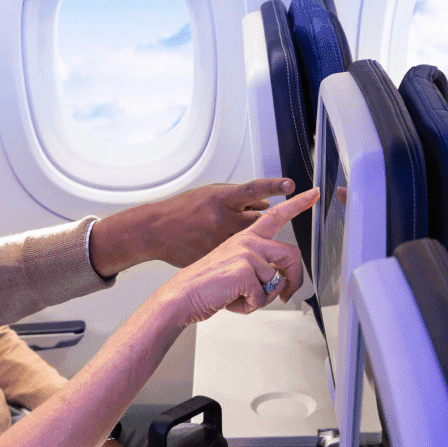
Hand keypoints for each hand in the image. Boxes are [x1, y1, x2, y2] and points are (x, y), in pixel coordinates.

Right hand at [149, 178, 295, 266]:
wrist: (156, 231)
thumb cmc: (181, 210)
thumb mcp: (210, 192)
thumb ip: (239, 197)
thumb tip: (265, 204)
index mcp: (221, 199)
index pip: (253, 190)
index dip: (273, 186)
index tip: (291, 185)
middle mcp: (222, 218)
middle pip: (258, 221)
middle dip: (252, 223)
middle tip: (234, 222)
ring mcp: (219, 240)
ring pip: (250, 242)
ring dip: (246, 243)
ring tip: (225, 242)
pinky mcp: (214, 257)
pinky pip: (237, 260)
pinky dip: (235, 259)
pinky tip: (220, 256)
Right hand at [157, 187, 318, 326]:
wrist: (181, 294)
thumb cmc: (201, 282)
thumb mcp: (229, 263)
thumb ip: (253, 261)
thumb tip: (275, 276)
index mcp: (245, 237)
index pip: (275, 215)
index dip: (297, 204)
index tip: (313, 194)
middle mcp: (248, 242)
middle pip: (290, 256)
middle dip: (293, 280)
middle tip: (286, 296)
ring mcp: (246, 255)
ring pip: (275, 283)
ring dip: (259, 298)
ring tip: (236, 295)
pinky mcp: (244, 271)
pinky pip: (261, 297)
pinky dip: (247, 306)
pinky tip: (230, 300)